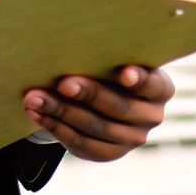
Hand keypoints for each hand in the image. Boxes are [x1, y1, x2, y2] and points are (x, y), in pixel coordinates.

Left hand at [23, 65, 174, 161]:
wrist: (104, 97)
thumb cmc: (109, 67)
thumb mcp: (115, 59)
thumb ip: (107, 56)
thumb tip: (75, 42)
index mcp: (160, 88)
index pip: (153, 84)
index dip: (139, 80)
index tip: (124, 74)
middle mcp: (152, 116)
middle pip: (118, 107)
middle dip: (88, 94)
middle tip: (62, 83)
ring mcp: (133, 138)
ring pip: (95, 127)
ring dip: (61, 111)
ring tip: (35, 98)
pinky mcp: (111, 152)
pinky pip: (83, 144)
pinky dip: (57, 128)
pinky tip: (38, 114)